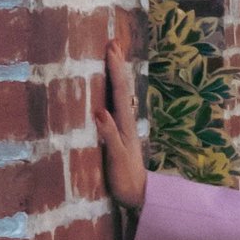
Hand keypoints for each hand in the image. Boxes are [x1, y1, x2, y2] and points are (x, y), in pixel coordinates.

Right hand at [96, 38, 146, 212]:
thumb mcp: (116, 159)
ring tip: (112, 58)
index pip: (119, 92)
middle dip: (117, 65)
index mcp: (124, 125)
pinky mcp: (119, 137)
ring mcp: (123, 129)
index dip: (115, 69)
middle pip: (122, 89)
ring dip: (116, 76)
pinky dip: (111, 94)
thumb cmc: (126, 180)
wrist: (140, 197)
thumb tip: (99, 111)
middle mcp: (125, 123)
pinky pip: (114, 108)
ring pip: (120, 96)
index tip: (110, 48)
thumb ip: (109, 136)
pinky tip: (106, 93)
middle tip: (112, 42)